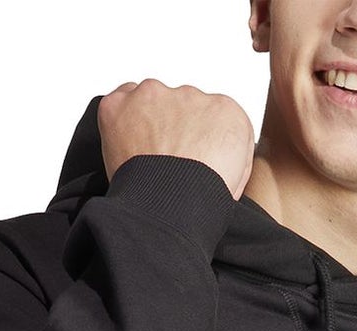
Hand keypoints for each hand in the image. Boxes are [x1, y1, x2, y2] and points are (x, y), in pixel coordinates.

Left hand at [98, 80, 256, 200]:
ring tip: (146, 161)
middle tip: (167, 164)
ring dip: (147, 124)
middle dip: (172, 131)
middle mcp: (191, 94)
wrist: (170, 210)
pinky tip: (127, 149)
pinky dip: (118, 123)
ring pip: (149, 102)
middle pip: (179, 108)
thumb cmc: (201, 201)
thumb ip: (229, 149)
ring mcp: (154, 95)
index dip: (199, 141)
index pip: (211, 118)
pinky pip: (117, 104)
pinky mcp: (121, 103)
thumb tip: (216, 147)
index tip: (192, 158)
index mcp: (225, 112)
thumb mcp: (239, 176)